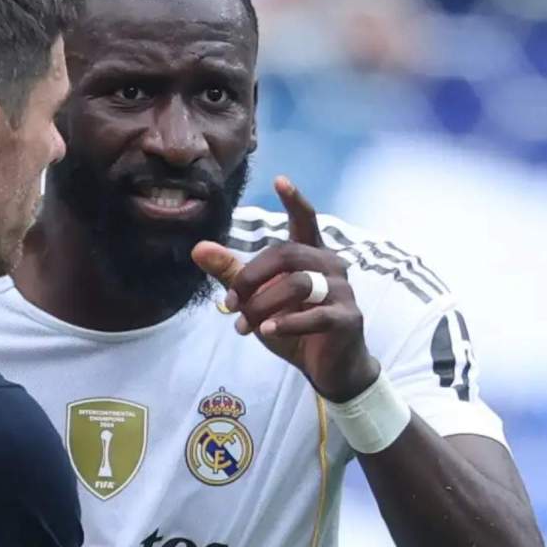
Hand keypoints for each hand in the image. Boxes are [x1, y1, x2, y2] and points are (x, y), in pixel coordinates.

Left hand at [192, 176, 379, 401]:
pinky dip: (286, 323)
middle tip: (229, 304)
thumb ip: (232, 273)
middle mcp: (330, 266)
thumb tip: (198, 248)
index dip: (294, 200)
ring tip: (243, 326)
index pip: (305, 220)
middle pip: (286, 254)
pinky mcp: (348, 318)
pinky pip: (316, 315)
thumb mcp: (257, 299)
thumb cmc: (294, 326)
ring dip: (262, 306)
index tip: (280, 179)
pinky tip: (266, 331)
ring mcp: (343, 291)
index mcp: (311, 255)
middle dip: (250, 278)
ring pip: (297, 284)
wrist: (329, 367)